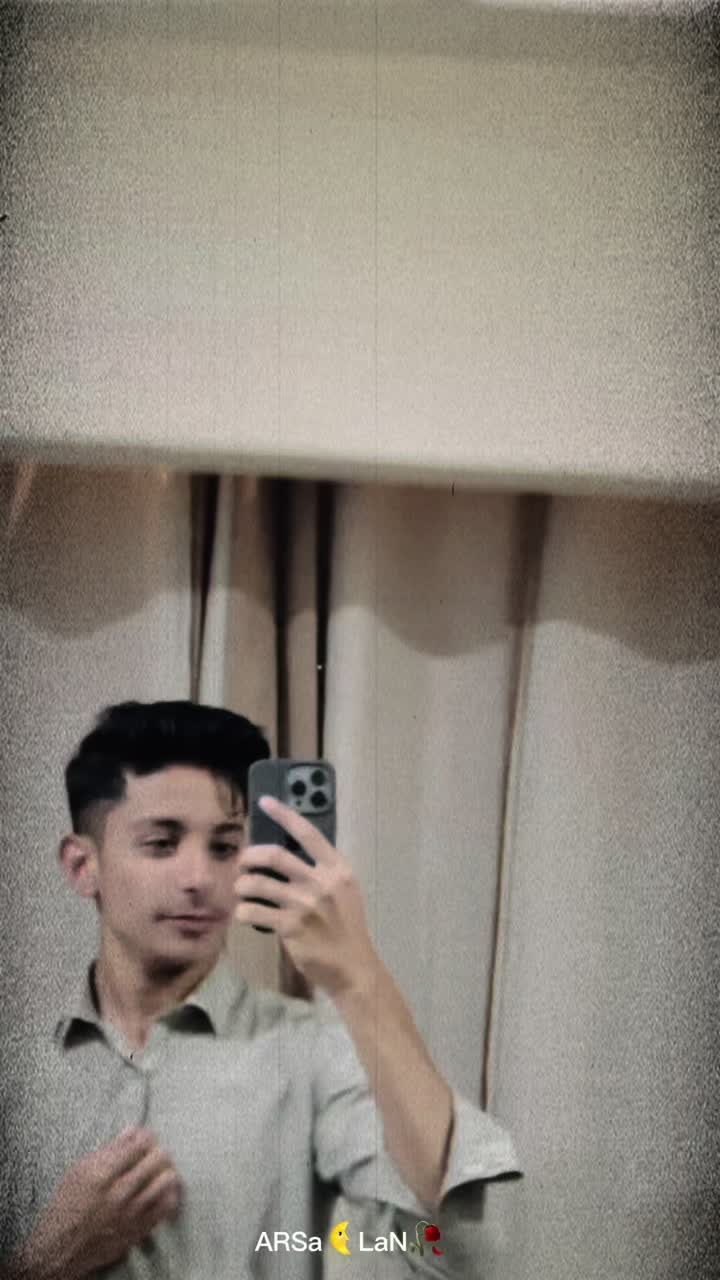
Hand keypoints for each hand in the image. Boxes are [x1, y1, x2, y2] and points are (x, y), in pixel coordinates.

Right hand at [9, 1128, 180, 1279]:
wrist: (60, 1248)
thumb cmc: (66, 1207)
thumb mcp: (78, 1171)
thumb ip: (107, 1151)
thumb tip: (132, 1132)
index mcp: (102, 1174)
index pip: (139, 1144)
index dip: (146, 1136)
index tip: (145, 1137)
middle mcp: (119, 1193)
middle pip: (157, 1159)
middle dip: (157, 1151)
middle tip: (153, 1152)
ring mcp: (131, 1213)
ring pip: (166, 1180)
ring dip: (165, 1170)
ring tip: (159, 1169)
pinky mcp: (138, 1230)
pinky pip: (166, 1207)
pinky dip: (168, 1193)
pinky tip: (162, 1190)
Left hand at [233, 796, 378, 996]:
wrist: (353, 967)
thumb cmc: (347, 928)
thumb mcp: (344, 892)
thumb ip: (323, 872)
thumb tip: (289, 855)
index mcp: (337, 869)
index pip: (308, 833)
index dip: (284, 814)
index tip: (265, 802)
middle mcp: (321, 882)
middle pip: (274, 855)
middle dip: (249, 855)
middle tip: (242, 862)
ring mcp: (304, 905)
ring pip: (257, 883)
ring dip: (241, 885)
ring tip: (241, 890)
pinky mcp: (290, 927)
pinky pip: (253, 911)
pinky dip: (242, 911)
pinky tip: (244, 914)